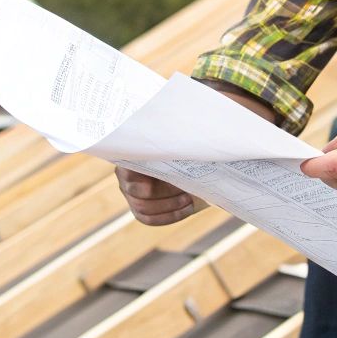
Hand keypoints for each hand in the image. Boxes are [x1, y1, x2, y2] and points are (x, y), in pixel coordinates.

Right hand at [116, 80, 276, 225]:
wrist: (183, 154)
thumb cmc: (184, 141)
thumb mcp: (186, 136)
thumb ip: (188, 134)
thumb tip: (210, 119)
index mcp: (132, 152)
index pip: (129, 169)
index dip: (147, 175)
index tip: (174, 175)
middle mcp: (126, 173)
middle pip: (137, 193)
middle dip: (165, 193)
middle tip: (188, 189)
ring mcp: (130, 192)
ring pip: (143, 208)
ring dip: (169, 206)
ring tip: (190, 198)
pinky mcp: (139, 206)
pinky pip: (148, 218)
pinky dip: (169, 216)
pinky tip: (188, 206)